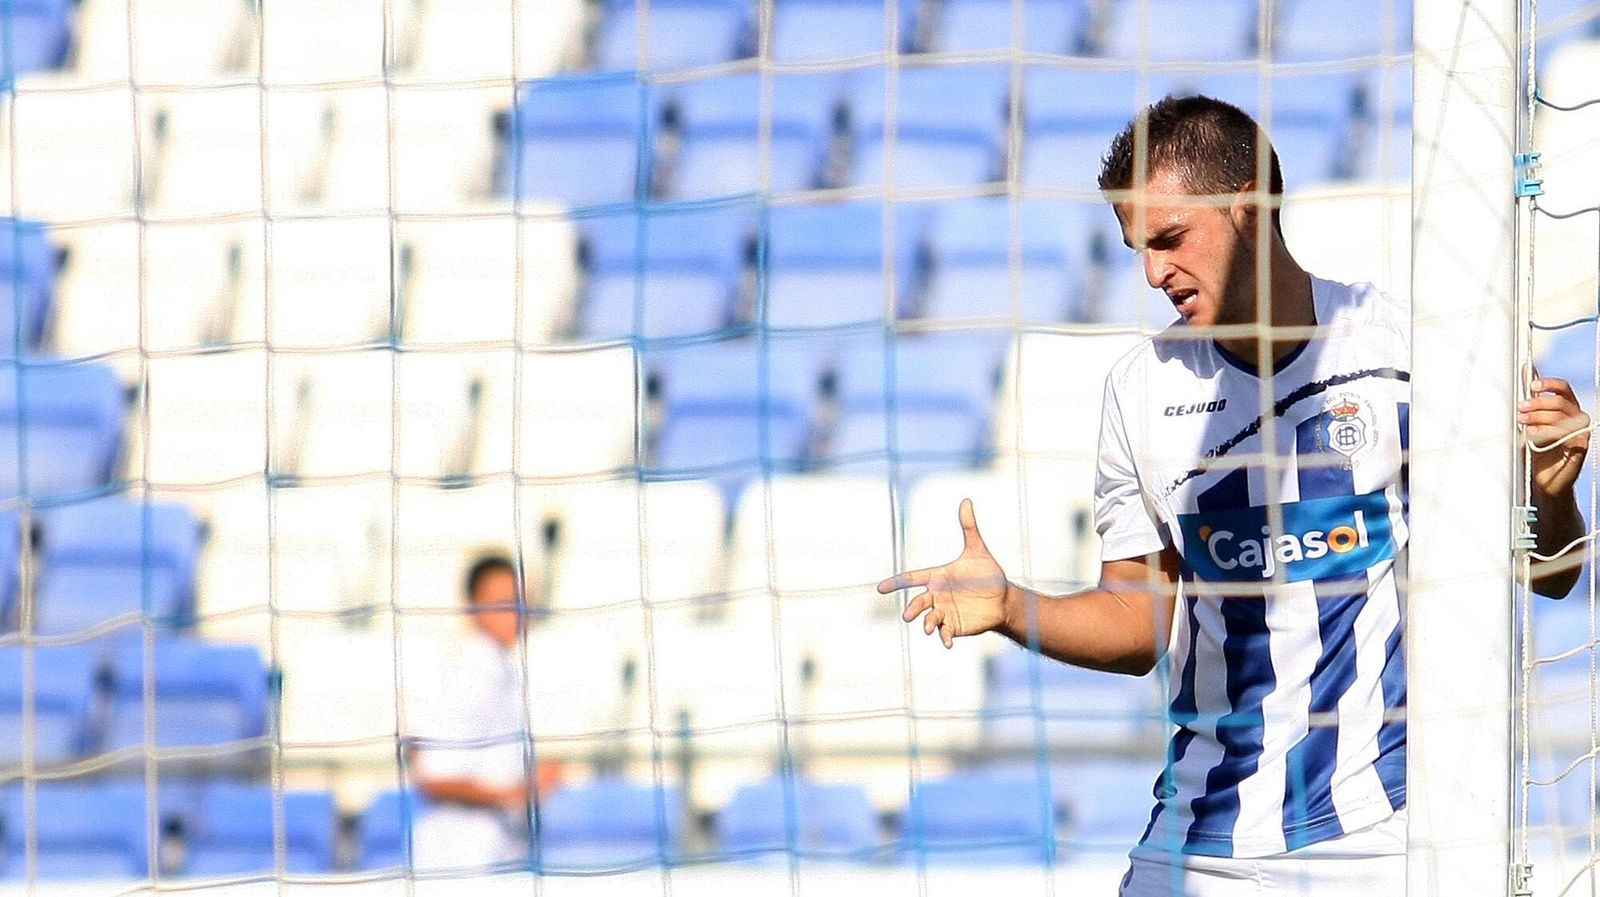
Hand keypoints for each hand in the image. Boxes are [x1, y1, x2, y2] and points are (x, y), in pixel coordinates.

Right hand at [877, 499, 1009, 647]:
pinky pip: (945, 633)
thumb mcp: (978, 550)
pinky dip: (944, 638)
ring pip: (929, 618)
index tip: (880, 588)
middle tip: (907, 615)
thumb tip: (966, 500)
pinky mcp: (954, 626)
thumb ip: (969, 528)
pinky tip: (948, 643)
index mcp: (938, 577)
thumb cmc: (989, 574)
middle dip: (912, 608)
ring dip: (927, 624)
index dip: (896, 583)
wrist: (1003, 598)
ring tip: (929, 629)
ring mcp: (944, 612)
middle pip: (918, 602)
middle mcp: (937, 595)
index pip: (912, 578)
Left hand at [1520, 376, 1591, 500]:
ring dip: (1537, 418)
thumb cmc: (1538, 449)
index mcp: (1567, 407)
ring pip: (1560, 417)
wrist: (1544, 479)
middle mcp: (1577, 417)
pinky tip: (1531, 435)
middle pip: (1559, 402)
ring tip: (1522, 423)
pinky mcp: (1579, 447)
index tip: (1530, 386)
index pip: (1563, 388)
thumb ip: (1530, 398)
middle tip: (1519, 410)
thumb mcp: (1530, 421)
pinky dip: (1545, 432)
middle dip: (1536, 404)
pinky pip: (1564, 434)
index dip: (1548, 384)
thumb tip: (1526, 369)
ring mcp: (1580, 432)